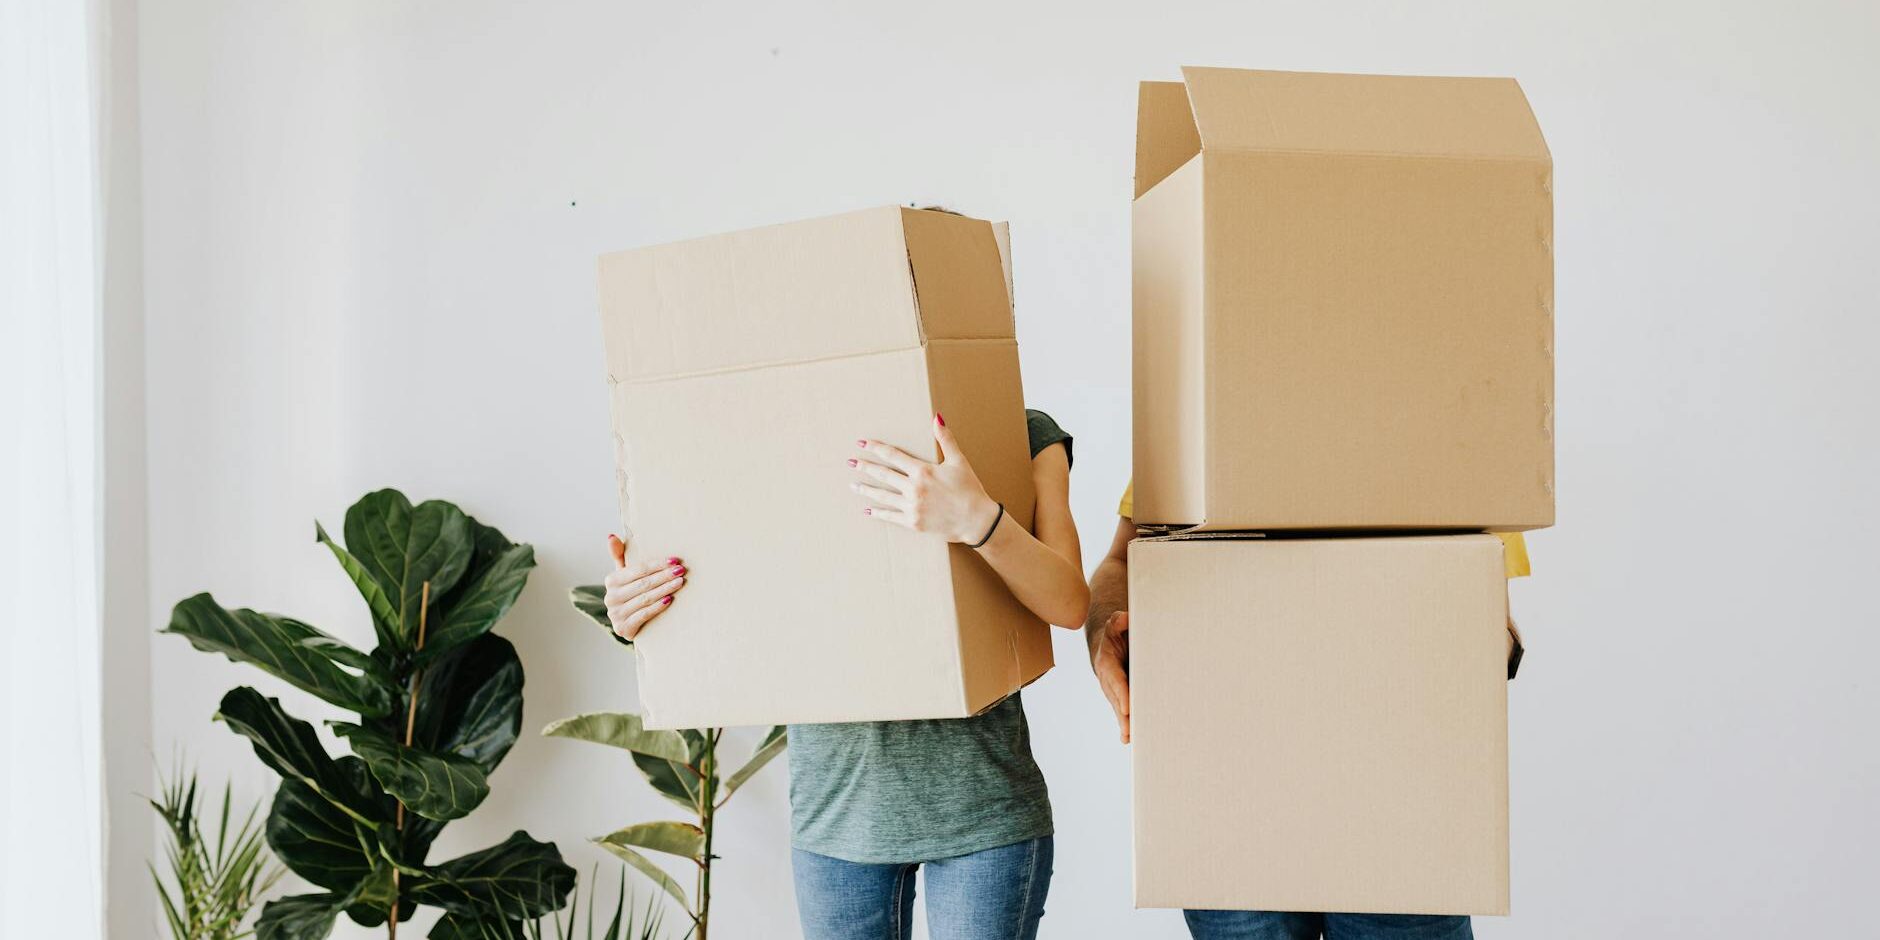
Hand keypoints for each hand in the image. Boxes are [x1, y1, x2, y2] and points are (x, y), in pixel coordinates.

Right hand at [602, 534, 686, 640]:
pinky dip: (657, 607)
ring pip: (645, 598)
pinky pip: (644, 615)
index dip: (657, 564)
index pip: (638, 570)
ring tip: (680, 583)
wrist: (627, 622)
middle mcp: (611, 597)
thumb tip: (612, 536)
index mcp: (611, 581)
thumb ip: (619, 555)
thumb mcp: (624, 575)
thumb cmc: (630, 593)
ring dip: (664, 589)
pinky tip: (669, 600)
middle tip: (681, 571)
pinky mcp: (623, 628)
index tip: (675, 560)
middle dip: (664, 576)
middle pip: (643, 584)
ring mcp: (616, 614)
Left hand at [851, 414, 1000, 544]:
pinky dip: (878, 513)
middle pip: (883, 474)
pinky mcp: (913, 522)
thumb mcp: (959, 461)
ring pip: (883, 496)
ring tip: (853, 485)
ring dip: (866, 489)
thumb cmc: (969, 489)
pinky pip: (890, 516)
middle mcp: (914, 488)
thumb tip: (936, 417)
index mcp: (923, 471)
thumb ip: (945, 439)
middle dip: (865, 467)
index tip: (863, 443)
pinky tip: (867, 511)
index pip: (893, 455)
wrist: (976, 520)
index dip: (876, 448)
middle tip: (850, 462)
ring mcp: (912, 507)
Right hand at [1091, 610, 1130, 742]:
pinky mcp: (1119, 695)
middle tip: (1130, 728)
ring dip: (1123, 723)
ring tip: (1129, 737)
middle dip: (1122, 714)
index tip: (1128, 706)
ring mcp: (1112, 689)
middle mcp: (1107, 679)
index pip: (1115, 679)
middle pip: (1116, 699)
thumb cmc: (1117, 633)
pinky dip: (1124, 724)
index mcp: (1107, 662)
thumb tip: (1125, 618)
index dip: (1121, 693)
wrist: (1108, 644)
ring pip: (1118, 708)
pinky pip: (1121, 710)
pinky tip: (1127, 738)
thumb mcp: (1116, 624)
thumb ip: (1119, 621)